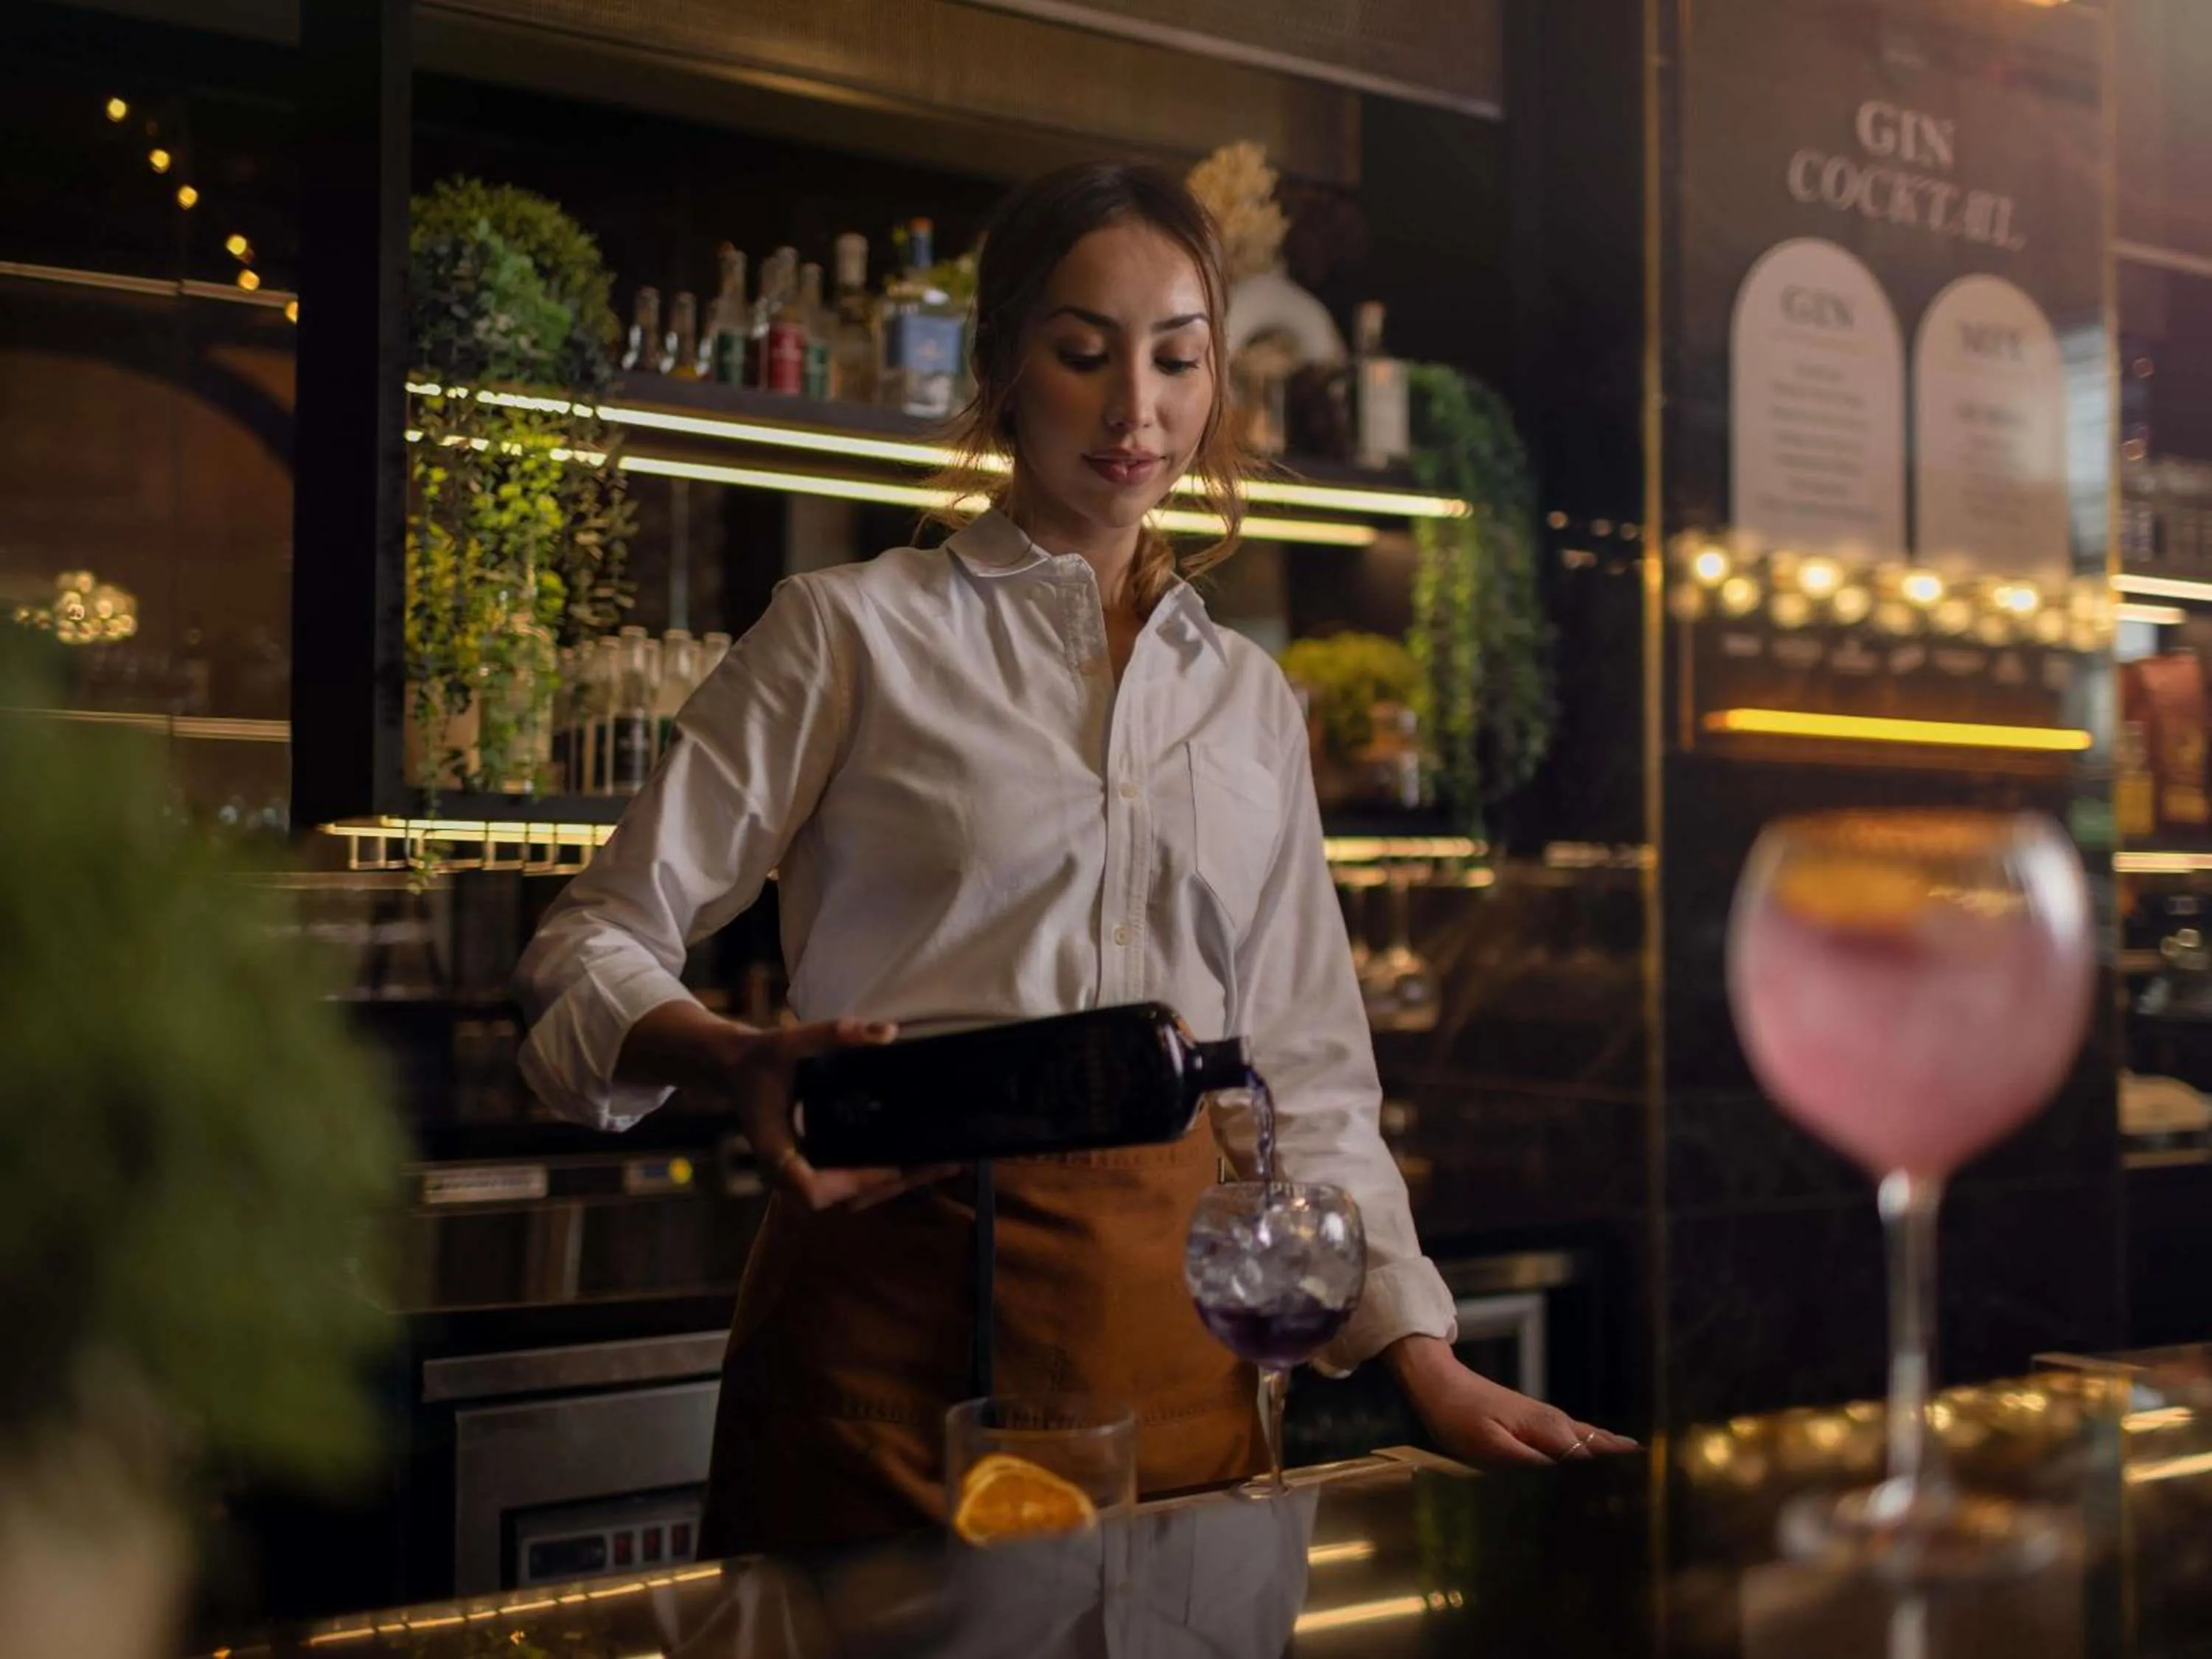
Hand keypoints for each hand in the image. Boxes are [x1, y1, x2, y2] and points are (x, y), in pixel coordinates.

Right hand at [719, 1015, 958, 1212]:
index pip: (812, 1188)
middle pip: (843, 1199)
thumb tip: (887, 1032)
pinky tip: (917, 1161)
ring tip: (942, 1166)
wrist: (738, 1068)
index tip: (891, 1167)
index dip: (853, 1182)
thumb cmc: (764, 1058)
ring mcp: (800, 1174)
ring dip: (895, 1184)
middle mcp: (787, 1171)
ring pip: (850, 1196)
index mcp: (775, 1149)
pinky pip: (849, 1184)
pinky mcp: (812, 1168)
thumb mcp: (795, 1039)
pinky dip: (882, 1177)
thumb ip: (836, 1033)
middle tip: (942, 1165)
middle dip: (894, 1184)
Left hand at [1385, 1335, 1638, 1467]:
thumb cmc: (1459, 1417)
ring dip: (1614, 1457)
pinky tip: (1603, 1458)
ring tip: (1642, 1475)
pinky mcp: (1537, 1422)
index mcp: (1548, 1430)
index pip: (1594, 1456)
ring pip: (1591, 1439)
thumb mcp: (1489, 1446)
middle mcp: (1555, 1422)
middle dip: (1626, 1466)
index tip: (1645, 1492)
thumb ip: (1528, 1461)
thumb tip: (1564, 1474)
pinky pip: (1577, 1437)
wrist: (1439, 1385)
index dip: (1618, 1474)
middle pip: (1600, 1446)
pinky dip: (1596, 1448)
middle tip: (1656, 1490)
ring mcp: (1547, 1420)